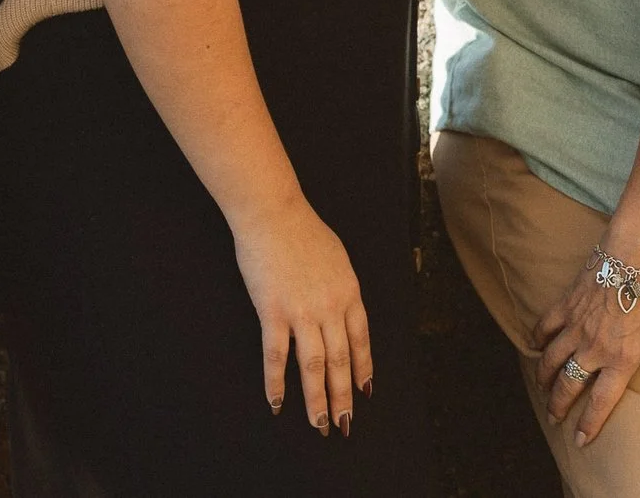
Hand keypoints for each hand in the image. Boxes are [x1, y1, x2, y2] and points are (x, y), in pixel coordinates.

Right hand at [231, 194, 371, 436]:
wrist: (274, 215)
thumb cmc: (305, 232)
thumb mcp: (338, 260)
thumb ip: (342, 290)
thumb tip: (343, 313)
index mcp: (349, 293)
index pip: (361, 341)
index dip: (363, 369)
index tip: (366, 392)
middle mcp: (331, 307)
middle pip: (340, 360)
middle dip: (344, 396)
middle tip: (345, 425)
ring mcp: (302, 312)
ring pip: (313, 366)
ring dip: (317, 400)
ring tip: (320, 424)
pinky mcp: (273, 313)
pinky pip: (276, 356)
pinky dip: (277, 383)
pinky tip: (277, 404)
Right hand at [532, 255, 639, 444]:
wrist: (634, 255)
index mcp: (621, 359)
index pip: (601, 401)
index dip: (589, 424)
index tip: (579, 440)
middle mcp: (594, 349)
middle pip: (569, 385)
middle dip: (558, 405)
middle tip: (554, 417)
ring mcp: (577, 327)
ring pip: (552, 360)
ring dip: (544, 377)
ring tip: (542, 388)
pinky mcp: (566, 306)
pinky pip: (544, 327)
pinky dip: (538, 338)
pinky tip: (535, 346)